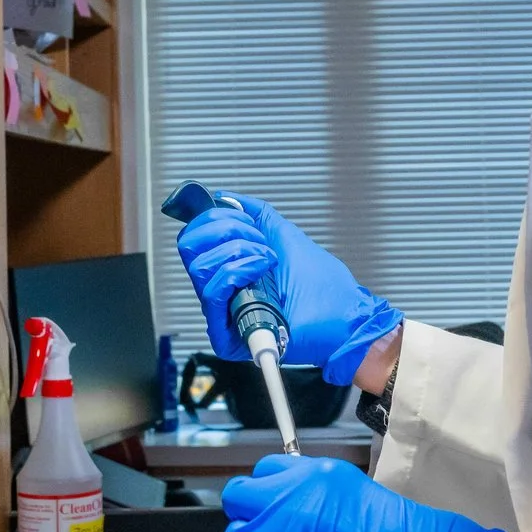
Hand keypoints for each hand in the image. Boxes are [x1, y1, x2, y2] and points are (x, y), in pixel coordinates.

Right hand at [175, 194, 402, 384]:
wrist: (343, 316)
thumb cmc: (322, 286)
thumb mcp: (283, 235)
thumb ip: (254, 213)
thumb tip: (223, 197)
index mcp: (228, 267)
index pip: (194, 237)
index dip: (213, 218)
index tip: (244, 218)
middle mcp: (221, 289)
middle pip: (189, 246)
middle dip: (225, 228)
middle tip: (257, 238)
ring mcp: (222, 311)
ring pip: (199, 266)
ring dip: (239, 250)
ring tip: (268, 259)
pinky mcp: (226, 333)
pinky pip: (212, 292)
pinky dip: (239, 271)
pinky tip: (263, 272)